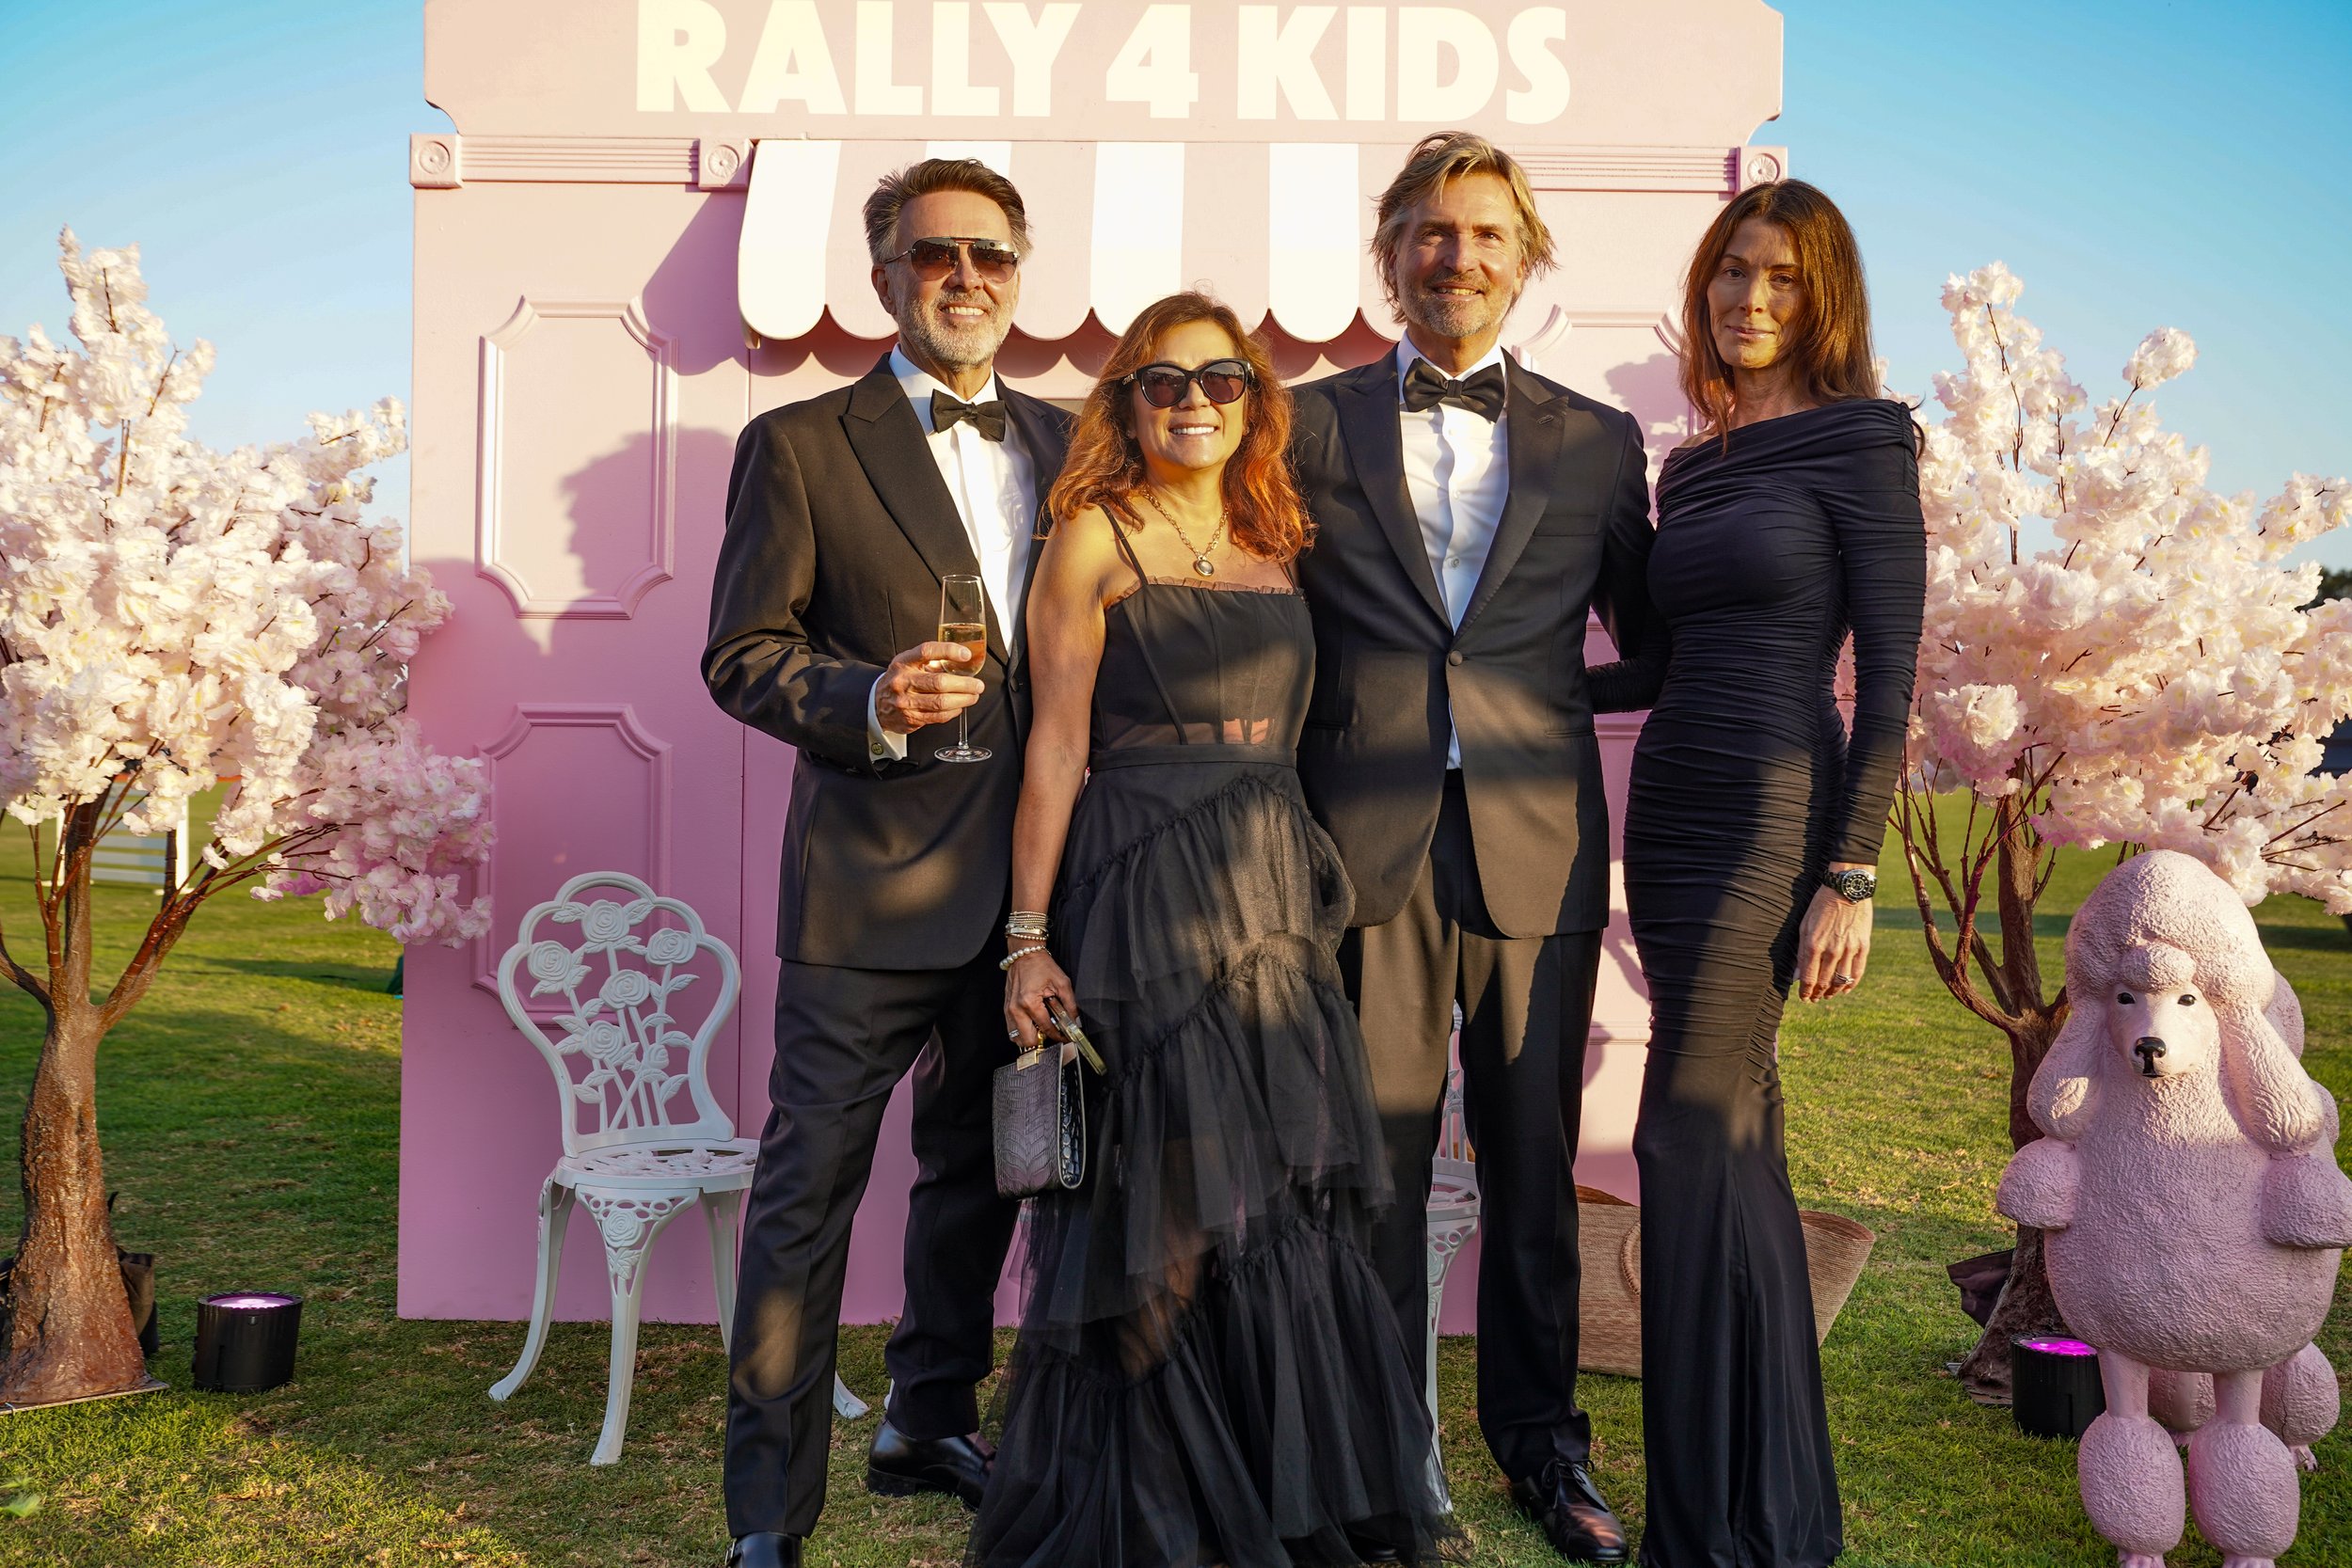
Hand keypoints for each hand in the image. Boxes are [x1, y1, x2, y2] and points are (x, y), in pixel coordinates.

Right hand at [875, 642, 982, 734]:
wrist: (876, 705)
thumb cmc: (898, 681)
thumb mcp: (907, 664)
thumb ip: (930, 661)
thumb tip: (961, 660)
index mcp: (904, 662)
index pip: (927, 652)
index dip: (949, 651)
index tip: (966, 654)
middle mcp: (904, 681)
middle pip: (939, 682)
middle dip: (964, 684)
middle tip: (978, 684)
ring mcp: (906, 702)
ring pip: (941, 702)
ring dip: (963, 699)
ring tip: (973, 696)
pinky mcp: (911, 718)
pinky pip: (938, 716)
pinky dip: (953, 711)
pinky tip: (960, 706)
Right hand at [1004, 946, 1075, 1049]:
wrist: (1025, 954)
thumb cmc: (1041, 965)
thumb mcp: (1062, 983)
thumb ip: (1070, 1005)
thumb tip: (1075, 1021)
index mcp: (1030, 1003)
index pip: (1046, 1029)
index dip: (1058, 1036)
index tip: (1065, 1038)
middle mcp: (1016, 1009)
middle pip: (1027, 1041)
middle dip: (1042, 1041)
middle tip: (1053, 1034)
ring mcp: (1009, 1009)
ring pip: (1017, 1038)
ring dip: (1030, 1038)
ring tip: (1042, 1029)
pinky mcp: (1006, 1008)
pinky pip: (1012, 1029)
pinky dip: (1023, 1031)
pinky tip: (1033, 1024)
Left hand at [1794, 881, 1871, 1001]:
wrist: (1846, 889)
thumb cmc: (1821, 906)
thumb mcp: (1804, 926)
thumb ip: (1801, 952)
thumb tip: (1797, 975)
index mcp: (1814, 945)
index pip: (1809, 979)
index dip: (1805, 992)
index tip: (1803, 997)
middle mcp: (1832, 950)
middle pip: (1824, 982)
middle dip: (1817, 994)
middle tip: (1814, 999)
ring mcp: (1849, 949)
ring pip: (1841, 981)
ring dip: (1833, 992)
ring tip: (1827, 996)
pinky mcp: (1863, 946)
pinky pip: (1858, 972)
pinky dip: (1851, 984)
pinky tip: (1844, 989)